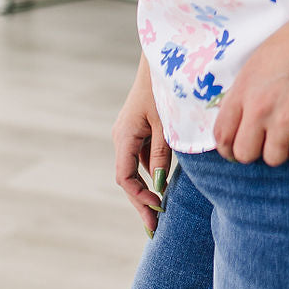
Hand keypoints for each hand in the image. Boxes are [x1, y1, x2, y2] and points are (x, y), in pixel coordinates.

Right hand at [112, 53, 172, 234]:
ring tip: (160, 214)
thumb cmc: (165, 88)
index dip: (140, 197)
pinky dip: (152, 174)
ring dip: (147, 190)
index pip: (125, 178)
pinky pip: (143, 158)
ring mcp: (129, 134)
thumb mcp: (166, 124)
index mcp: (124, 136)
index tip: (159, 208)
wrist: (163, 59)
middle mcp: (122, 137)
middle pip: (128, 179)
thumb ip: (162, 154)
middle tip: (154, 229)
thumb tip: (158, 187)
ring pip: (135, 170)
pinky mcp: (139, 130)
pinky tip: (164, 187)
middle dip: (141, 204)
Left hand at [213, 1, 288, 166]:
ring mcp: (286, 120)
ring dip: (281, 148)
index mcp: (243, 90)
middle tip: (266, 138)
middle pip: (244, 154)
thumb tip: (238, 120)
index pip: (222, 136)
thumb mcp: (257, 63)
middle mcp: (260, 109)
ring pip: (273, 159)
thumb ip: (244, 93)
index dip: (228, 148)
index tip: (236, 148)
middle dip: (254, 149)